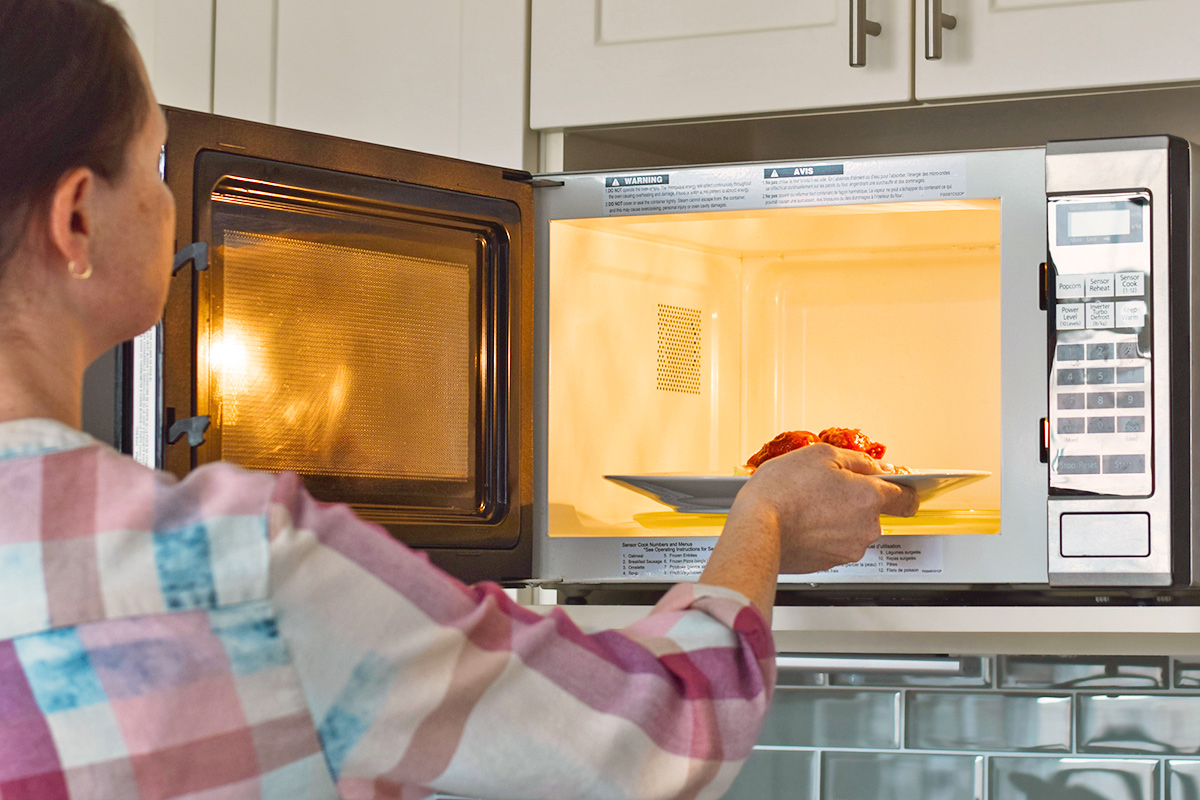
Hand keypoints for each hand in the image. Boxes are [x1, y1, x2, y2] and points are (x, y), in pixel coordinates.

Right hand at [732, 443, 918, 574]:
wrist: (756, 528)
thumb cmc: (783, 490)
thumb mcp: (822, 455)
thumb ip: (859, 460)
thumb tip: (877, 467)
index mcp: (870, 498)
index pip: (907, 498)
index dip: (903, 489)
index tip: (898, 486)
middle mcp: (866, 528)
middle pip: (874, 512)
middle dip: (856, 500)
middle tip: (828, 487)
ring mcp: (848, 549)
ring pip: (853, 529)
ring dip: (839, 517)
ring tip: (809, 504)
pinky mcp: (829, 563)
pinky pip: (835, 544)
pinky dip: (824, 534)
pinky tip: (803, 521)